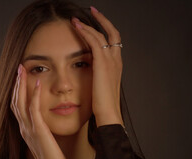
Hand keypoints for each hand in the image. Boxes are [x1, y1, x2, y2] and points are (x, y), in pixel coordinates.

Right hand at [10, 64, 66, 158]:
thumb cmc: (52, 158)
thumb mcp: (45, 140)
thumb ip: (42, 129)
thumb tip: (45, 122)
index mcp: (25, 129)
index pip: (17, 106)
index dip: (17, 91)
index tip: (20, 77)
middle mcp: (24, 127)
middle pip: (15, 101)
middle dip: (16, 83)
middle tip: (19, 67)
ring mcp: (29, 129)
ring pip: (20, 102)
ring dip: (21, 85)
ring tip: (23, 70)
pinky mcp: (38, 130)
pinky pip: (34, 110)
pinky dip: (34, 95)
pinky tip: (37, 84)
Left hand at [72, 7, 123, 126]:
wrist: (108, 114)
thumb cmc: (103, 106)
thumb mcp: (101, 89)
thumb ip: (98, 79)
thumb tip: (90, 76)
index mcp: (117, 66)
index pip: (114, 42)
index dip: (106, 31)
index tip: (96, 24)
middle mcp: (116, 60)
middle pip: (113, 32)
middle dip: (102, 20)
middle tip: (92, 11)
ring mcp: (111, 61)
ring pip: (102, 34)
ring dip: (90, 24)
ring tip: (77, 18)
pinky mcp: (102, 63)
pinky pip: (94, 40)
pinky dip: (85, 31)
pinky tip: (75, 26)